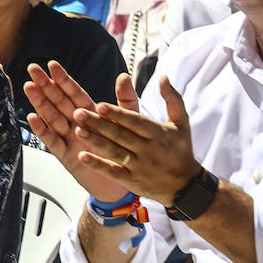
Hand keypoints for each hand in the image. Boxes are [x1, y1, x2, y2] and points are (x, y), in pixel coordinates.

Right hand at [23, 61, 130, 200]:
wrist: (120, 183)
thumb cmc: (123, 151)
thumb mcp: (129, 123)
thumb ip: (125, 100)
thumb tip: (123, 75)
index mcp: (90, 114)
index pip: (74, 93)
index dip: (63, 79)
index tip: (53, 65)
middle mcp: (76, 124)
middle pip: (58, 101)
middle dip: (45, 85)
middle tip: (33, 69)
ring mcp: (69, 139)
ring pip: (52, 117)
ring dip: (40, 102)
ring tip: (29, 87)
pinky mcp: (65, 156)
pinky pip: (52, 141)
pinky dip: (42, 130)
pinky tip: (32, 118)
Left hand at [70, 75, 200, 207]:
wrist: (185, 186)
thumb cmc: (180, 149)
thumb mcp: (181, 123)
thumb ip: (172, 99)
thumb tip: (163, 76)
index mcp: (159, 134)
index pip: (135, 122)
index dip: (117, 114)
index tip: (99, 105)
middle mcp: (149, 150)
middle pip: (120, 135)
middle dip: (98, 124)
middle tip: (78, 113)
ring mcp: (140, 167)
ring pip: (114, 152)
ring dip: (95, 141)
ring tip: (77, 130)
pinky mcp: (132, 181)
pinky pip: (113, 172)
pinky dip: (97, 164)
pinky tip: (82, 156)